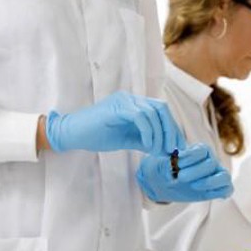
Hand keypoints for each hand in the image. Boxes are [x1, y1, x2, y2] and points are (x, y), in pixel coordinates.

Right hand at [46, 92, 185, 155]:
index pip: (161, 111)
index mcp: (134, 105)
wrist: (73, 134)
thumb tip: (165, 148)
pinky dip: (148, 132)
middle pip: (161, 108)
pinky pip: (140, 116)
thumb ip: (145, 141)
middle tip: (172, 149)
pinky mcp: (117, 107)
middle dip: (171, 130)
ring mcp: (124, 101)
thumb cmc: (96, 135)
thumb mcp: (127, 140)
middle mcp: (131, 99)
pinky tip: (147, 146)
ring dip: (160, 134)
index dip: (173, 128)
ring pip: (152, 112)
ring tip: (157, 151)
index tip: (178, 147)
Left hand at [137, 143, 233, 202]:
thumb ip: (167, 163)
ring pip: (224, 176)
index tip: (179, 163)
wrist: (166, 184)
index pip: (203, 150)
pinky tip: (206, 194)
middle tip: (180, 177)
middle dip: (196, 171)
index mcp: (199, 150)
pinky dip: (219, 191)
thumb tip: (172, 161)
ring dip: (209, 182)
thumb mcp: (162, 165)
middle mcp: (211, 160)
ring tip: (193, 185)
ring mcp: (216, 174)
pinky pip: (227, 189)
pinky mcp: (218, 188)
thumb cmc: (166, 171)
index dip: (192, 156)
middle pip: (211, 163)